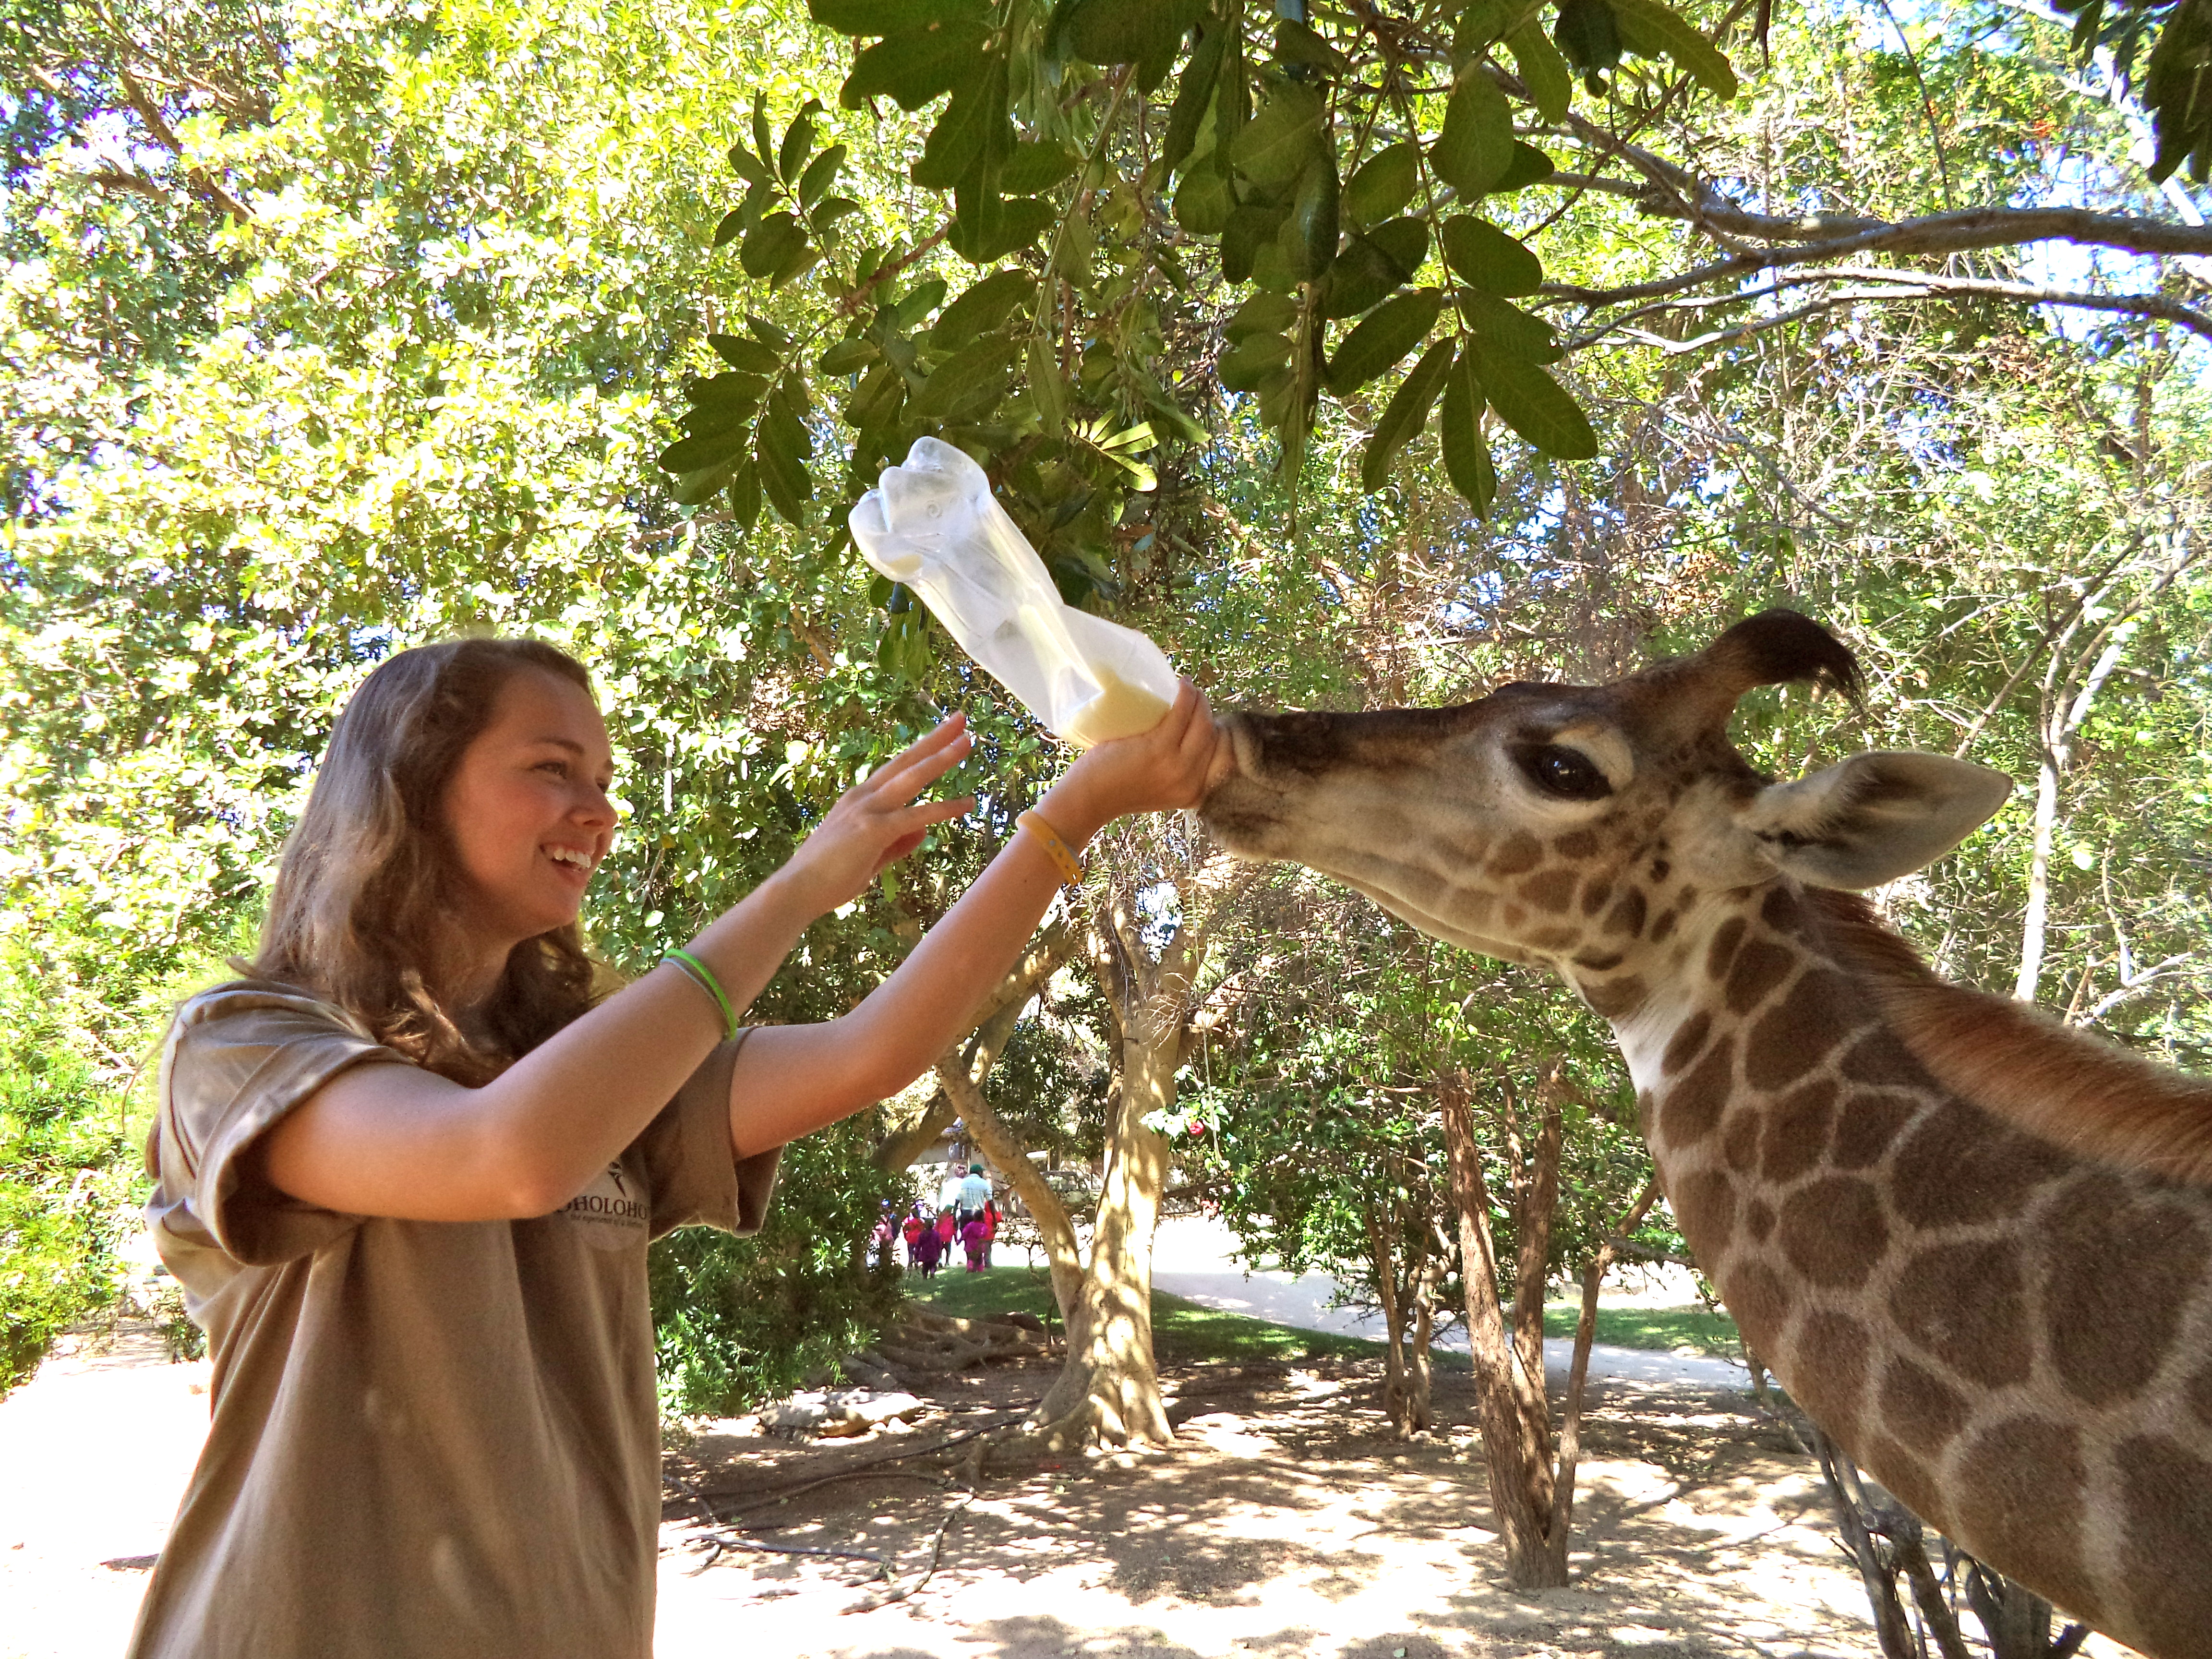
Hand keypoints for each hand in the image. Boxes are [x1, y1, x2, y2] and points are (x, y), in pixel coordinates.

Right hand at [775, 715, 975, 913]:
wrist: (798, 890)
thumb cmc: (829, 877)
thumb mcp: (871, 856)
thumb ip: (898, 842)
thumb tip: (924, 829)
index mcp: (859, 799)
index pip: (896, 767)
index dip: (921, 750)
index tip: (944, 734)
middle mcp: (863, 796)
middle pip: (905, 760)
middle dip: (934, 738)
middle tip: (960, 718)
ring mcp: (867, 810)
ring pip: (912, 777)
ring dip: (941, 758)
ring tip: (968, 741)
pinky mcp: (873, 829)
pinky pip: (916, 815)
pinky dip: (943, 808)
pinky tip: (967, 804)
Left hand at [1043, 680, 1220, 842]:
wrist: (1088, 799)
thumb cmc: (1115, 789)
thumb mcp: (1157, 789)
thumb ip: (1173, 775)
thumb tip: (1182, 744)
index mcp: (1192, 793)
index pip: (1216, 754)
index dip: (1213, 730)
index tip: (1202, 716)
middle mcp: (1190, 781)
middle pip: (1212, 736)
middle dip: (1207, 711)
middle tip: (1195, 697)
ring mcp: (1176, 765)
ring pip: (1201, 723)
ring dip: (1198, 699)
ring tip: (1187, 687)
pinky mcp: (1158, 747)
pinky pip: (1182, 713)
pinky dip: (1186, 695)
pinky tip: (1182, 685)